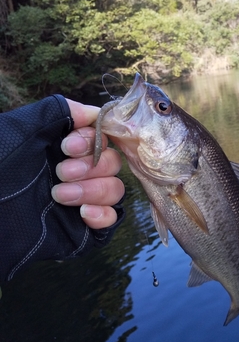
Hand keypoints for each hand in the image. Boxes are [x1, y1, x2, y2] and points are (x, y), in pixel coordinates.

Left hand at [51, 99, 124, 229]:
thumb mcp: (20, 130)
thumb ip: (57, 112)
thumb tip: (94, 112)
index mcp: (63, 148)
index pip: (102, 138)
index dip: (93, 140)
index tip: (67, 146)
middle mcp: (76, 172)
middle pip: (112, 164)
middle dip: (91, 166)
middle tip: (61, 172)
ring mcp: (81, 201)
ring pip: (114, 191)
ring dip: (93, 190)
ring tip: (59, 194)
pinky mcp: (81, 229)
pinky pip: (111, 220)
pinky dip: (104, 216)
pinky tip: (83, 214)